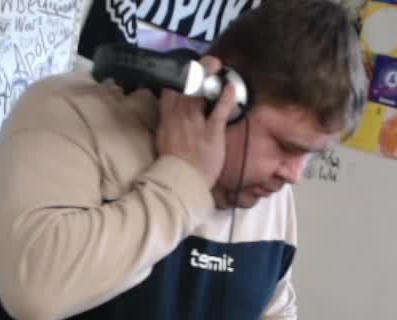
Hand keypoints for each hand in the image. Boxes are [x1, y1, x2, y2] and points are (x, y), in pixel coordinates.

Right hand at [156, 56, 239, 187]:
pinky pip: (218, 111)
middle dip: (198, 69)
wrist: (182, 181)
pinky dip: (226, 98)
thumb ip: (170, 120)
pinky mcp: (211, 133)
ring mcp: (195, 123)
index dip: (180, 75)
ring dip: (209, 76)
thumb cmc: (175, 162)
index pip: (170, 89)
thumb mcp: (165, 137)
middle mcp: (179, 116)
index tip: (190, 66)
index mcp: (167, 117)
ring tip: (218, 64)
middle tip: (210, 61)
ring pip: (199, 93)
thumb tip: (172, 108)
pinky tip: (232, 88)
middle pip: (186, 85)